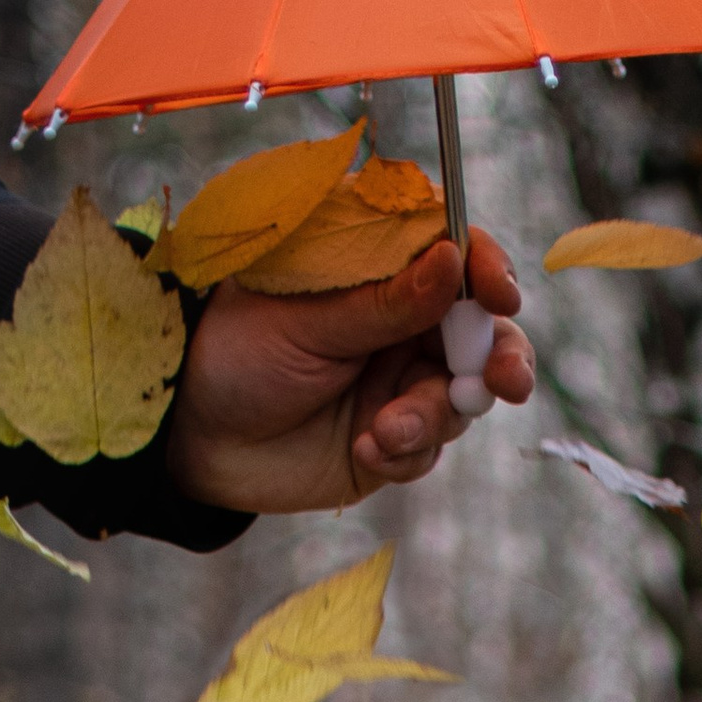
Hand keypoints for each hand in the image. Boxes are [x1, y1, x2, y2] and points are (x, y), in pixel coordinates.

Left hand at [165, 229, 532, 512]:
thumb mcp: (306, 321)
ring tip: (383, 432)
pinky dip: (406, 451)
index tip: (499, 293)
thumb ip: (384, 302)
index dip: (485, 267)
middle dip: (501, 356)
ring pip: (462, 397)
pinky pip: (431, 447)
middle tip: (505, 381)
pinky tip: (364, 448)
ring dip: (432, 415)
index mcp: (376, 268)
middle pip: (482, 330)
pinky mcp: (394, 438)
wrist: (196, 440)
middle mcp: (400, 320)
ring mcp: (400, 381)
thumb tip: (452, 261)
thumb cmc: (236, 353)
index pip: (451, 250)